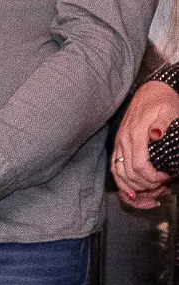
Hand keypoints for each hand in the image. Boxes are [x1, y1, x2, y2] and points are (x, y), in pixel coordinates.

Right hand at [115, 80, 178, 208]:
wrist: (150, 91)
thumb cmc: (162, 101)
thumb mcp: (169, 109)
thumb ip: (162, 123)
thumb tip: (156, 135)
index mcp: (135, 134)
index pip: (139, 166)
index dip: (152, 178)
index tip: (166, 178)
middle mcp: (123, 142)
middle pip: (129, 174)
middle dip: (146, 187)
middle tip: (162, 188)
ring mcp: (119, 144)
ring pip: (119, 175)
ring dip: (134, 189)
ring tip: (151, 193)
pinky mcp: (119, 146)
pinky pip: (115, 170)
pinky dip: (123, 184)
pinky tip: (133, 193)